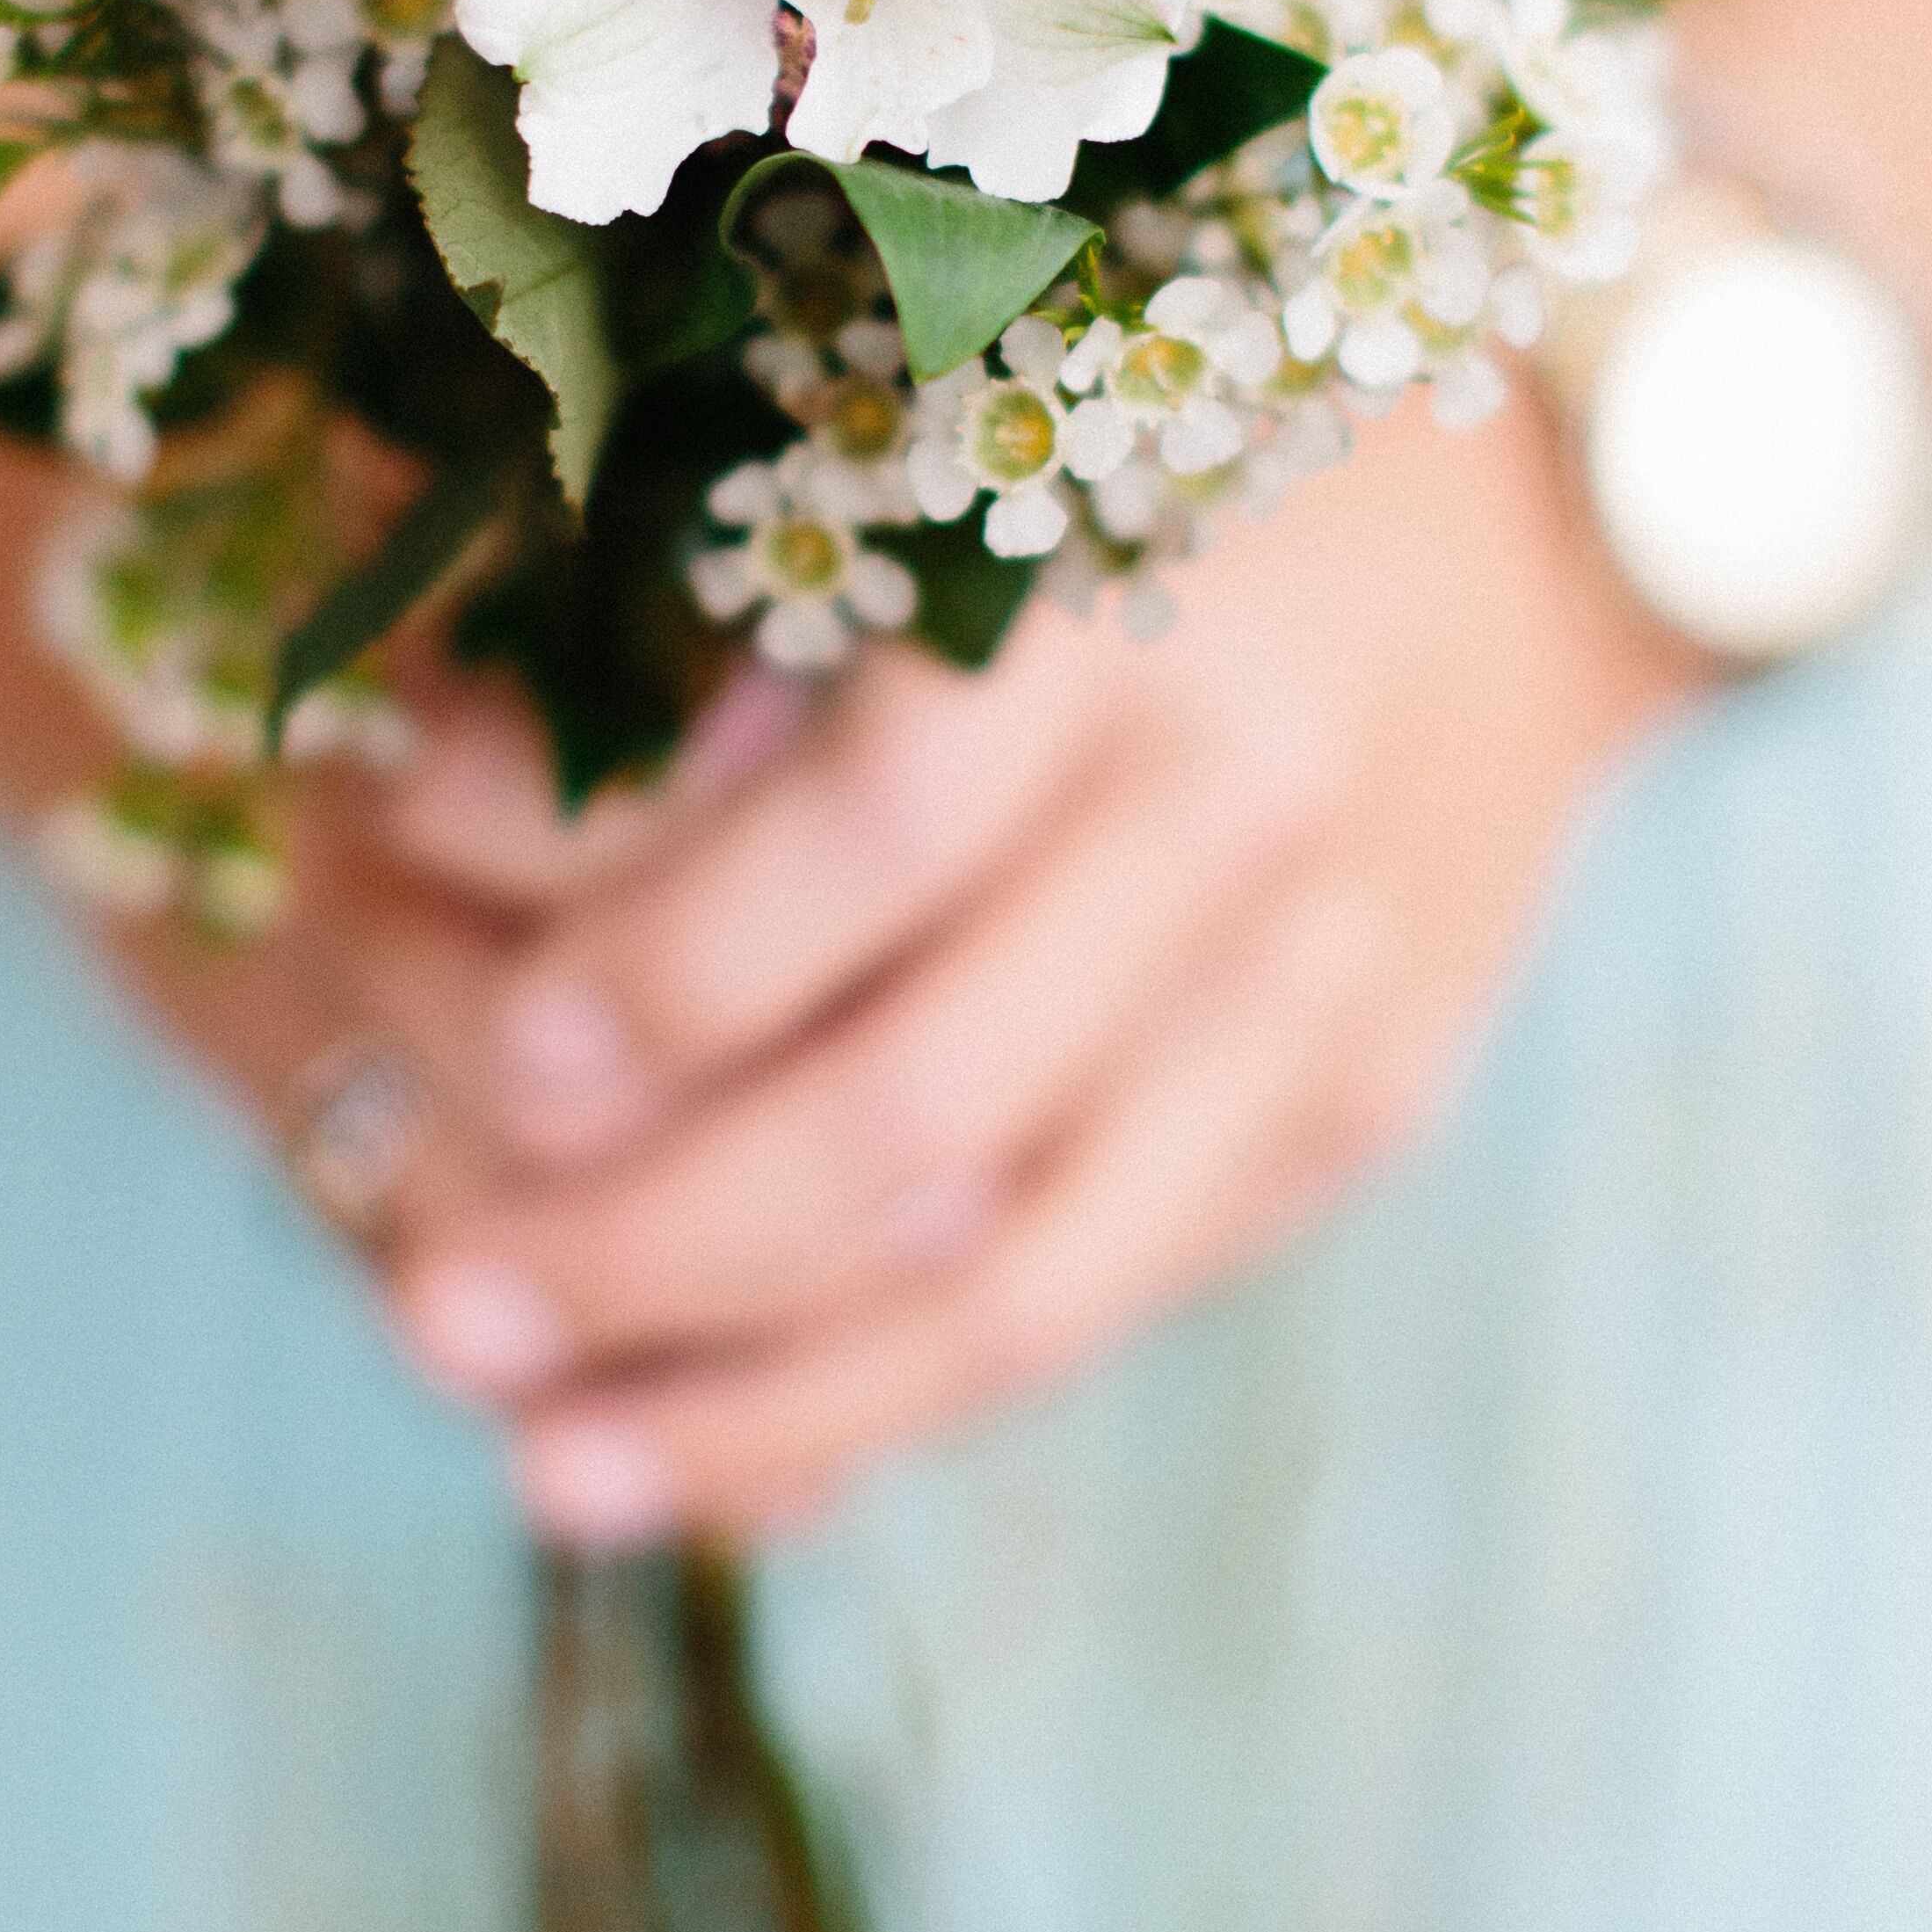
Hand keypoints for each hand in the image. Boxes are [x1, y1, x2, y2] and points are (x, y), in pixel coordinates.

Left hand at [363, 389, 1705, 1536]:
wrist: (1529, 532)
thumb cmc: (1132, 461)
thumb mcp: (933, 474)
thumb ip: (713, 651)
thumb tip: (402, 812)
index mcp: (1113, 600)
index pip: (878, 828)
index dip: (673, 962)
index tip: (496, 1051)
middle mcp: (1232, 802)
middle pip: (920, 1106)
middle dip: (651, 1245)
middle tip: (441, 1317)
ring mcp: (1315, 985)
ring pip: (1010, 1280)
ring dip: (755, 1401)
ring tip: (550, 1470)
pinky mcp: (1351, 1110)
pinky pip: (1097, 1303)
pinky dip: (899, 1405)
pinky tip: (730, 1460)